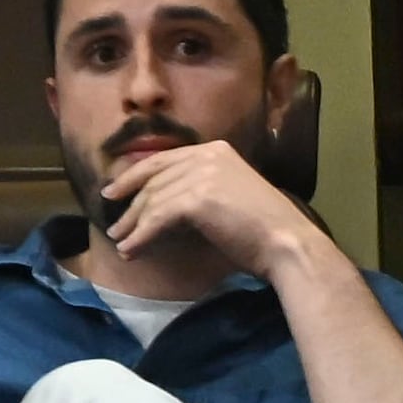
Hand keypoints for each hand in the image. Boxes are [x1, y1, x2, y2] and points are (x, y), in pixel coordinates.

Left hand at [97, 132, 318, 273]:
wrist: (288, 244)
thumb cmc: (262, 228)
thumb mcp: (227, 195)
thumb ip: (197, 188)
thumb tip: (158, 202)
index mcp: (215, 150)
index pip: (163, 160)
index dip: (133, 177)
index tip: (113, 192)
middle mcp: (207, 156)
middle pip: (154, 180)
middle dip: (129, 205)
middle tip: (114, 226)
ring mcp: (202, 175)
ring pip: (153, 201)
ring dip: (133, 226)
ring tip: (122, 244)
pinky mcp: (197, 199)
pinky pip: (157, 219)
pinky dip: (141, 237)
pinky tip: (131, 251)